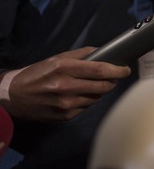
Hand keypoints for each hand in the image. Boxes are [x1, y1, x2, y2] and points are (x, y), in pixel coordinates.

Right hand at [0, 47, 130, 121]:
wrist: (13, 97)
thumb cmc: (37, 74)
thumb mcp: (56, 58)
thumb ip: (81, 55)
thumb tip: (104, 52)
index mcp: (64, 68)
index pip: (99, 69)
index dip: (117, 70)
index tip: (126, 69)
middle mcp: (66, 87)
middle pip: (102, 86)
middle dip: (113, 81)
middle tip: (115, 77)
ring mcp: (66, 104)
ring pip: (97, 97)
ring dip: (101, 91)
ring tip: (95, 85)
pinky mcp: (65, 116)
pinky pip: (87, 107)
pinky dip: (89, 100)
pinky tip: (81, 95)